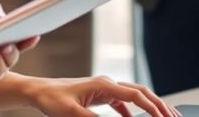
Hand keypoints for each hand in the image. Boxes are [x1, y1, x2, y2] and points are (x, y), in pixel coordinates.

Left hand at [27, 76, 180, 116]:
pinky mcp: (100, 94)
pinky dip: (134, 110)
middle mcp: (108, 84)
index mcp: (104, 86)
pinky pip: (123, 102)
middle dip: (159, 105)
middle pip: (141, 92)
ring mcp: (104, 88)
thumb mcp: (72, 114)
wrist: (39, 91)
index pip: (136, 96)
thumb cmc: (52, 100)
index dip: (153, 108)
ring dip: (149, 106)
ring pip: (135, 95)